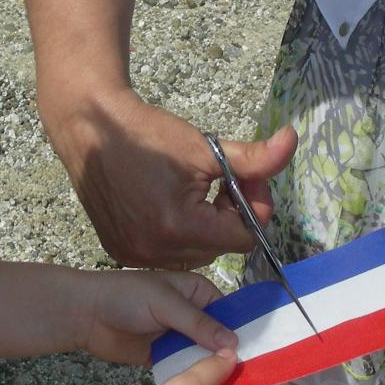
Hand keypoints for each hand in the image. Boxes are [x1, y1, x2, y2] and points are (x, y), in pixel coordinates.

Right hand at [49, 87, 296, 268]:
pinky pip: (167, 254)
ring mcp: (135, 256)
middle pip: (221, 247)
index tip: (242, 177)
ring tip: (191, 190)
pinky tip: (167, 203)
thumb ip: (255, 158)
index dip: (250, 205)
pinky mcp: (121, 252)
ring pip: (196, 253)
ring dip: (204, 226)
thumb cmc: (148, 135)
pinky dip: (177, 233)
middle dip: (228, 215)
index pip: (244, 238)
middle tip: (218, 181)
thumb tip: (292, 142)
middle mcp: (156, 251)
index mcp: (181, 227)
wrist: (91, 128)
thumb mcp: (206, 146)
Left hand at [76, 269, 237, 365]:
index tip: (261, 355)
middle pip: (220, 338)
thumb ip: (199, 324)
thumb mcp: (166, 304)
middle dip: (231, 356)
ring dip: (213, 370)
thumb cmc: (127, 296)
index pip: (229, 313)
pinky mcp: (163, 357)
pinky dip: (193, 379)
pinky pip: (184, 369)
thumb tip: (234, 343)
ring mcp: (178, 338)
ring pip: (204, 356)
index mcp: (198, 293)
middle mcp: (192, 316)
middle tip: (250, 380)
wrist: (86, 314)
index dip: (243, 332)